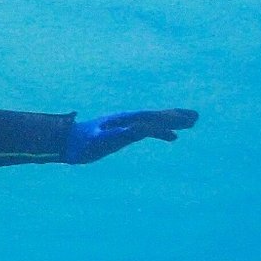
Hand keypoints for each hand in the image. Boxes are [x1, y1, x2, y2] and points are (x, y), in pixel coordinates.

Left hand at [63, 108, 197, 163]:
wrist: (64, 142)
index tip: (189, 118)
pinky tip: (172, 138)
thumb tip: (142, 129)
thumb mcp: (102, 140)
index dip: (170, 118)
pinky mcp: (122, 133)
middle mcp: (126, 120)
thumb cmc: (82, 143)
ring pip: (153, 122)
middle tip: (196, 117)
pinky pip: (147, 131)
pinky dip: (161, 133)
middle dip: (175, 117)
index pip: (152, 117)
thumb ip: (121, 134)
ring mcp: (125, 126)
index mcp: (124, 120)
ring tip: (191, 124)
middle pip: (155, 117)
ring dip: (172, 123)